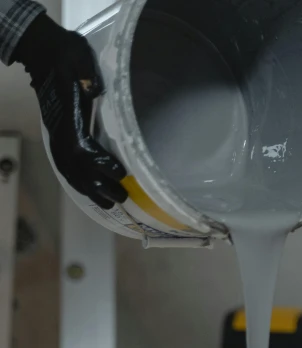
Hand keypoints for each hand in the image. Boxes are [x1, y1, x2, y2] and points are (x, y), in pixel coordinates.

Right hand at [14, 13, 127, 209]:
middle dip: (101, 185)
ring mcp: (57, 139)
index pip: (83, 148)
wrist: (44, 56)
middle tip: (122, 195)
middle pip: (79, 169)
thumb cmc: (67, 56)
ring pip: (72, 173)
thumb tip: (94, 88)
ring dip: (91, 190)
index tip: (121, 173)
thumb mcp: (78, 57)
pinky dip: (79, 184)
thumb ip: (86, 73)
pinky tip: (91, 192)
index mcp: (69, 118)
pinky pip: (67, 169)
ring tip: (110, 202)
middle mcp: (61, 134)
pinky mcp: (58, 140)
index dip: (101, 164)